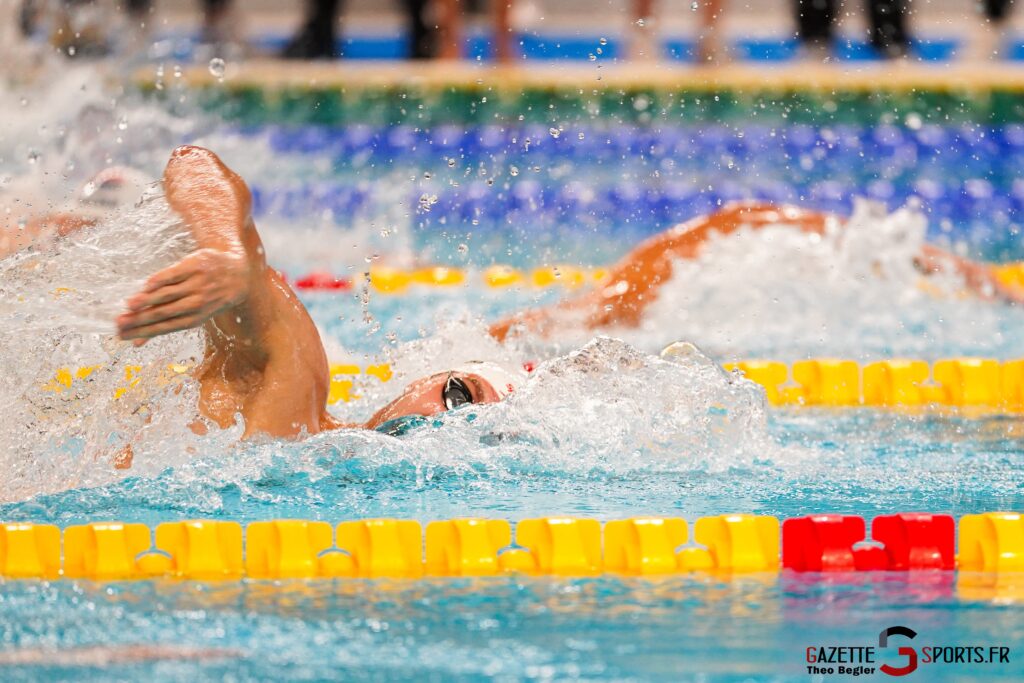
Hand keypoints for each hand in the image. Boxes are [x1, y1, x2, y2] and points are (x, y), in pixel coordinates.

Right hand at [117, 248, 249, 344]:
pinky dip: (158, 281)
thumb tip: (135, 345)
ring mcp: (197, 284)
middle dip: (139, 320)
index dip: (143, 332)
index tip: (122, 335)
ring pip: (167, 294)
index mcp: (195, 318)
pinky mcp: (195, 266)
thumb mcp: (193, 314)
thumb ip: (164, 325)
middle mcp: (197, 303)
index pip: (164, 328)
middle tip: (118, 323)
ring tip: (128, 306)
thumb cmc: (208, 297)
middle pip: (163, 313)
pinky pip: (172, 275)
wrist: (238, 274)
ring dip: (146, 300)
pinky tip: (145, 287)